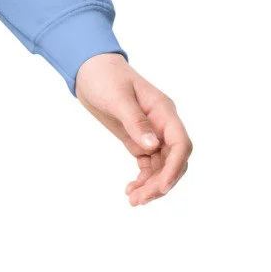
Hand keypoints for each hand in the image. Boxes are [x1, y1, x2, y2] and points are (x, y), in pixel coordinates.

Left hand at [73, 53, 192, 205]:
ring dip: (151, 185)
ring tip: (132, 200)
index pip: (180, 143)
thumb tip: (152, 145)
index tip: (162, 187)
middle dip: (161, 183)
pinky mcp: (139, 140)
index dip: (175, 167)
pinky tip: (130, 190)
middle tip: (139, 200)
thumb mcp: (117, 98)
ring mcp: (152, 134)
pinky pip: (148, 165)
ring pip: (162, 167)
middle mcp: (162, 124)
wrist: (90, 71)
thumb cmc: (104, 78)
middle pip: (174, 160)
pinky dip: (143, 180)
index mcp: (163, 111)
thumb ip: (135, 121)